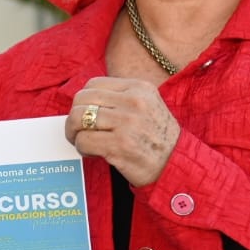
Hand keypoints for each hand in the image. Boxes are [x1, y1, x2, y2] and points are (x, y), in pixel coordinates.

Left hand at [65, 77, 180, 185]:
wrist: (176, 165)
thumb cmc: (157, 138)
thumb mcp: (148, 105)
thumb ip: (121, 98)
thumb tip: (85, 100)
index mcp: (139, 88)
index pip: (93, 84)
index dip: (83, 100)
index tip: (86, 114)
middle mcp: (133, 102)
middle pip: (82, 99)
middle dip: (73, 116)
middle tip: (78, 130)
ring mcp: (127, 123)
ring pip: (78, 118)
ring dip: (74, 133)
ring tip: (82, 141)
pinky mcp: (120, 145)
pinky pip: (83, 140)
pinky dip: (82, 148)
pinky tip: (92, 153)